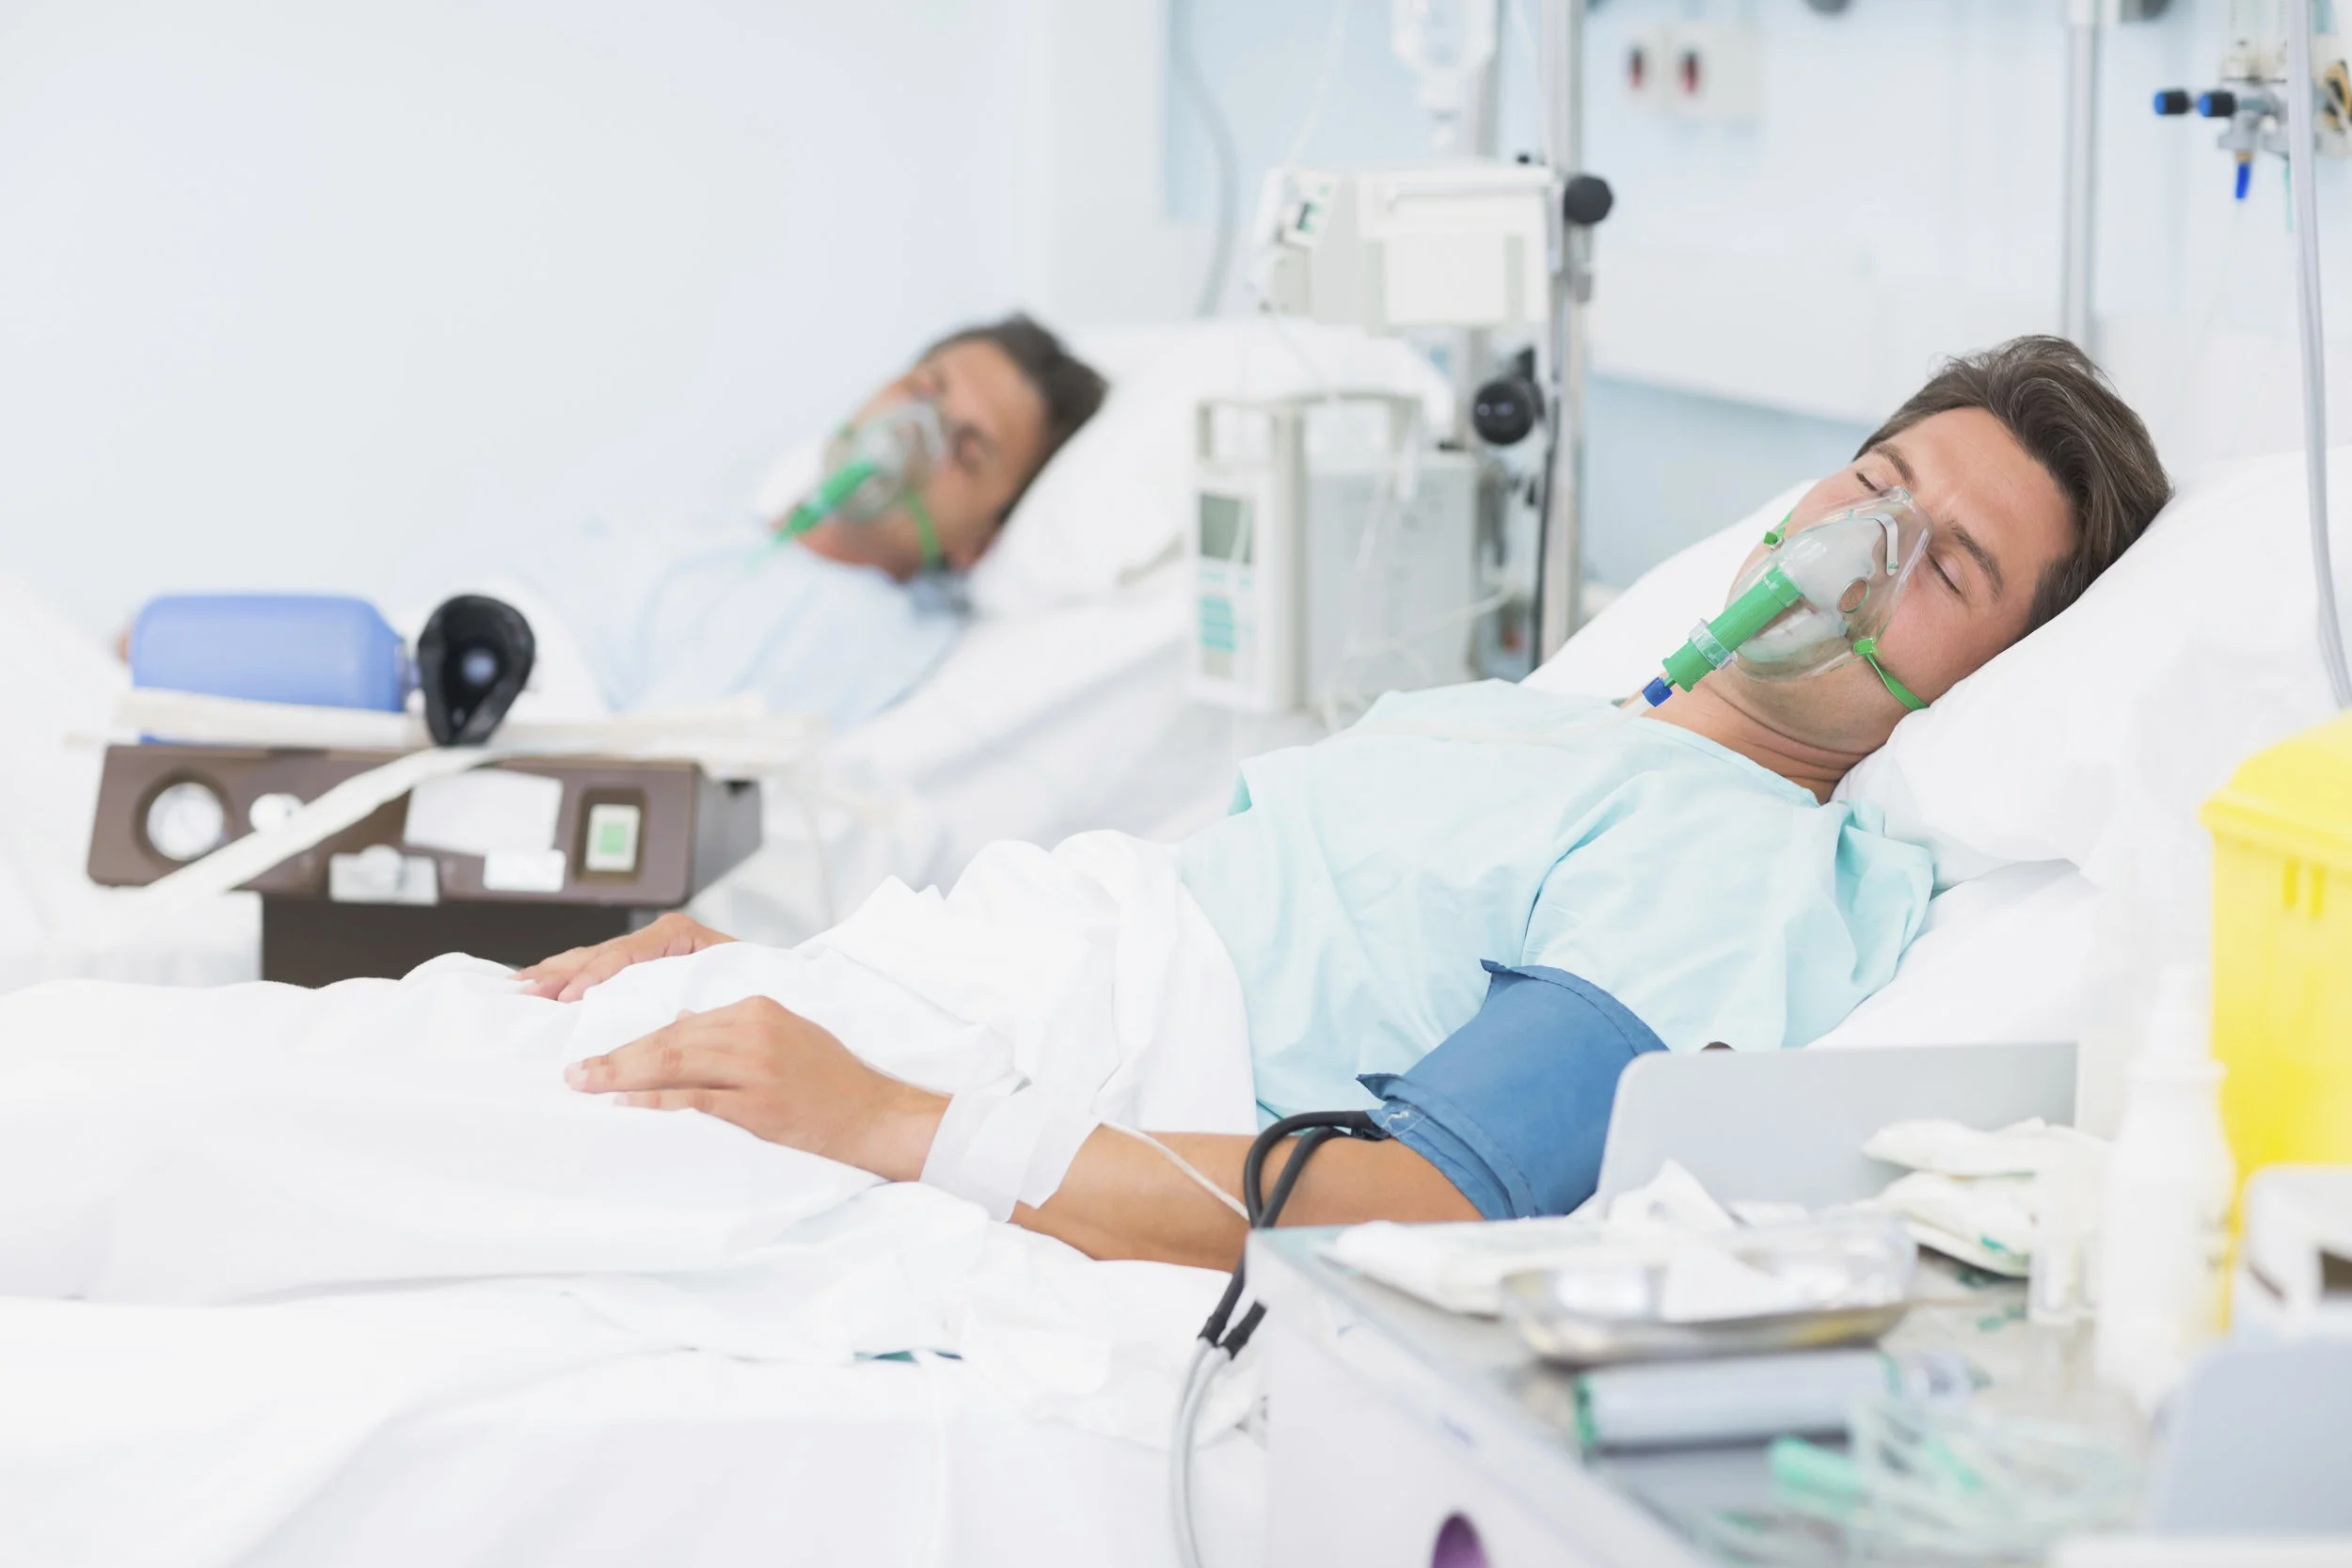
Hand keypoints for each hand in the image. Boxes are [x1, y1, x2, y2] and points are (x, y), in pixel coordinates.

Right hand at [517, 910, 735, 1000]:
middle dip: (561, 971)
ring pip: (591, 957)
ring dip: (556, 973)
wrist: (771, 984)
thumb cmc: (753, 985)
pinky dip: (567, 976)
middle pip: (599, 952)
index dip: (595, 975)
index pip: (626, 953)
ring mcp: (645, 950)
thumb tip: (661, 1015)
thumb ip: (691, 995)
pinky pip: (596, 967)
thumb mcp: (726, 988)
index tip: (570, 997)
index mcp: (678, 935)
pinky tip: (541, 983)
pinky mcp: (638, 965)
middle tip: (526, 988)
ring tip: (522, 984)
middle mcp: (658, 938)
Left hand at [563, 997, 946, 1179]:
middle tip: (576, 1073)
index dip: (636, 1039)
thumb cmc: (832, 1082)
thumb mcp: (786, 1037)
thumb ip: (734, 1032)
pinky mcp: (760, 1106)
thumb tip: (680, 1028)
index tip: (600, 1055)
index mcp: (757, 1008)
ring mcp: (758, 1068)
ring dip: (624, 1076)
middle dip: (617, 1056)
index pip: (682, 1022)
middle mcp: (754, 1030)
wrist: (877, 1116)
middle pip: (670, 1040)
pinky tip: (627, 1106)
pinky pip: (697, 1101)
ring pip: (676, 1064)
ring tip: (587, 1087)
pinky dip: (657, 1102)